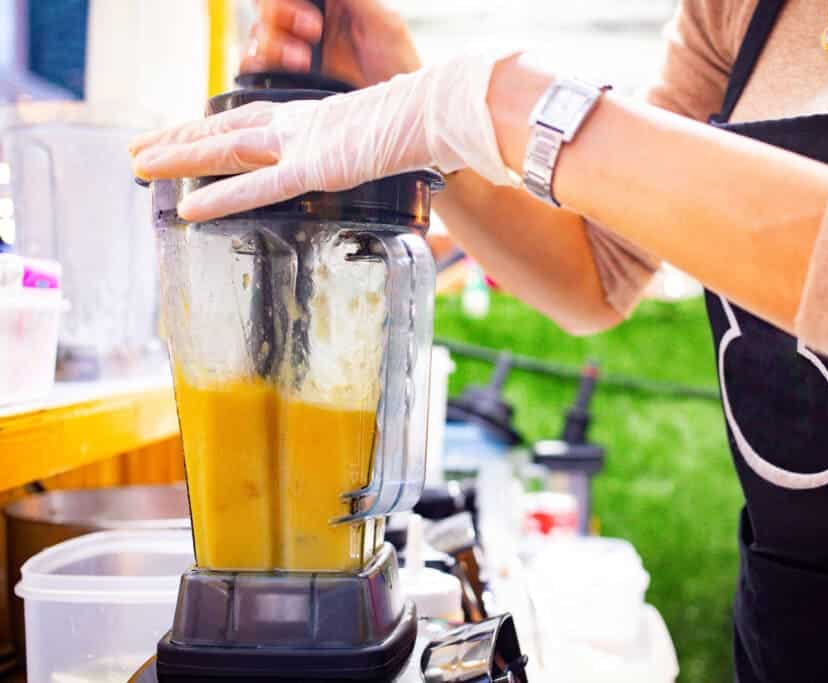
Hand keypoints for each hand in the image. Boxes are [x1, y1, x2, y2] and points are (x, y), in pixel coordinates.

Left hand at [130, 52, 516, 221]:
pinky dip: (225, 197)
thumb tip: (374, 162)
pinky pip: (263, 186)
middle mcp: (301, 126)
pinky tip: (190, 209)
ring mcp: (307, 144)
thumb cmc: (426, 128)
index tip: (180, 137)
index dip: (211, 130)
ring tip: (139, 166)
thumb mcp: (387, 143)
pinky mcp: (318, 166)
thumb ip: (369, 154)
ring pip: (230, 151)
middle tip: (137, 151)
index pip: (250, 123)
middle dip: (179, 141)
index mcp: (316, 120)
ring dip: (181, 159)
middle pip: (227, 132)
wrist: (447, 113)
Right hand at [242, 0, 419, 87]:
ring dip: (272, 42)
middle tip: (312, 29)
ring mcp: (296, 52)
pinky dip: (259, 65)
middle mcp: (308, 25)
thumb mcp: (385, 22)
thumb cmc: (401, 67)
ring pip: (258, 35)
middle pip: (267, 9)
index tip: (305, 9)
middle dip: (279, 13)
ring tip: (302, 59)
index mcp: (329, 4)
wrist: (400, 111)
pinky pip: (254, 68)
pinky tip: (289, 71)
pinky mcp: (288, 81)